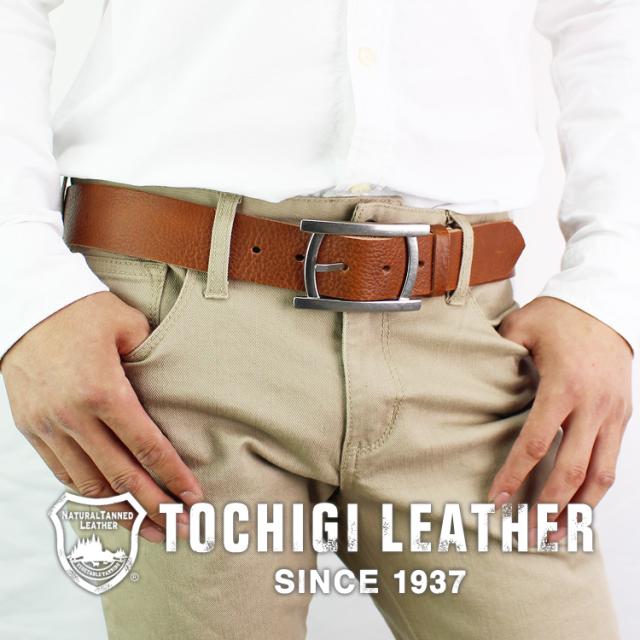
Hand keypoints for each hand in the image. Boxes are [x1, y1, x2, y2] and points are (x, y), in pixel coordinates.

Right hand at [1, 292, 202, 542]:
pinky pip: (64, 474)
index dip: (173, 477)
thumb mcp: (128, 326)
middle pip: (122, 477)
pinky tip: (112, 504)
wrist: (26, 306)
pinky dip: (90, 494)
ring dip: (122, 511)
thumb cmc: (81, 312)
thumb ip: (153, 363)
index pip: (147, 447)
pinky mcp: (33, 430)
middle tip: (181, 530)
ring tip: (150, 528)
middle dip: (155, 508)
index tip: (193, 498)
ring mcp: (50, 427)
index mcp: (104, 392)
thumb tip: (171, 392)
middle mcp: (75, 417)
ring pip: (90, 485)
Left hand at [487, 296, 632, 543]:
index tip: (497, 499)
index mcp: (562, 386)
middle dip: (549, 507)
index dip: (515, 475)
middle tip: (529, 534)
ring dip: (580, 509)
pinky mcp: (623, 416)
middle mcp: (592, 406)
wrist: (605, 305)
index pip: (535, 442)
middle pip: (571, 470)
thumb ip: (496, 354)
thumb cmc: (558, 316)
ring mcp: (613, 413)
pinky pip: (613, 461)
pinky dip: (598, 488)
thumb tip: (468, 378)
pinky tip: (581, 505)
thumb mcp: (520, 327)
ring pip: (601, 475)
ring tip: (559, 534)